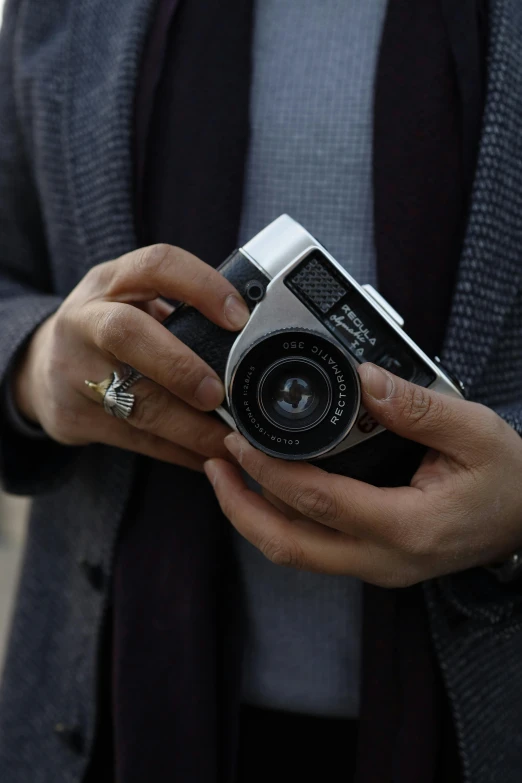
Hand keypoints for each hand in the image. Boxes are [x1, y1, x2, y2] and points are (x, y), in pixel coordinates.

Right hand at [14, 244, 249, 470]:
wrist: (40, 369)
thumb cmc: (106, 329)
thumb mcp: (131, 301)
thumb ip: (179, 311)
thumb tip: (253, 338)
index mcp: (110, 282)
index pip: (155, 265)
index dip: (200, 286)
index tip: (239, 317)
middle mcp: (85, 320)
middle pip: (125, 334)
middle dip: (179, 366)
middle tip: (218, 394)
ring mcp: (73, 371)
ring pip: (133, 401)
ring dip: (188, 426)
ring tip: (229, 441)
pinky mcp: (73, 416)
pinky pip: (134, 439)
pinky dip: (177, 450)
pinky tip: (207, 456)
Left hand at [205, 363, 521, 585]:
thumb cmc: (509, 479)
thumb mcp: (475, 432)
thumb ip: (417, 406)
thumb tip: (366, 379)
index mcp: (408, 526)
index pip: (320, 502)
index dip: (272, 472)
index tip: (241, 441)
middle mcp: (385, 558)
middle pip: (289, 546)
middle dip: (241, 506)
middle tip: (216, 463)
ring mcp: (377, 566)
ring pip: (295, 553)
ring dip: (253, 516)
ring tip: (228, 473)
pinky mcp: (374, 560)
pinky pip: (312, 548)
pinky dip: (280, 520)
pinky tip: (268, 489)